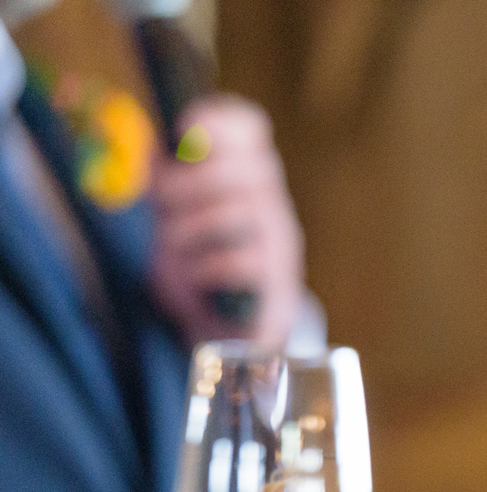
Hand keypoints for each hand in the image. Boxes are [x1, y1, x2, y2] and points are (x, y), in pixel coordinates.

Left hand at [149, 96, 303, 346]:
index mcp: (248, 175)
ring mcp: (280, 240)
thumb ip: (172, 179)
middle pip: (241, 169)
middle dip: (188, 184)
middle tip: (161, 202)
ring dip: (188, 230)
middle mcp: (271, 201)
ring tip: (173, 248)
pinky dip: (204, 269)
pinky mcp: (279, 280)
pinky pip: (237, 262)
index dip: (219, 120)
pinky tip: (193, 278)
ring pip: (235, 214)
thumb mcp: (180, 212)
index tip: (186, 127)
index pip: (248, 127)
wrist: (239, 329)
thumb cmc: (202, 260)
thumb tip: (159, 151)